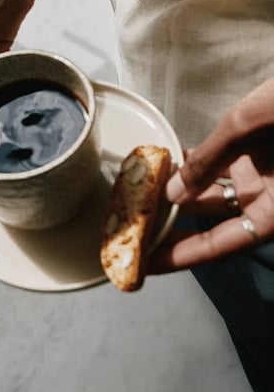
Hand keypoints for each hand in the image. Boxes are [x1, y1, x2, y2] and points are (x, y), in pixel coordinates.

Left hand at [150, 78, 273, 272]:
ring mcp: (265, 177)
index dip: (181, 257)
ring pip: (215, 195)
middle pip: (214, 224)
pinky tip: (166, 161)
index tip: (146, 266)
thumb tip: (171, 193)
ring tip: (138, 194)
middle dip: (173, 227)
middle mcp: (270, 200)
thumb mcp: (248, 126)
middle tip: (132, 230)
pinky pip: (222, 168)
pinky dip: (195, 167)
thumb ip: (209, 160)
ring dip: (179, 193)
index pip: (222, 245)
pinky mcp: (261, 154)